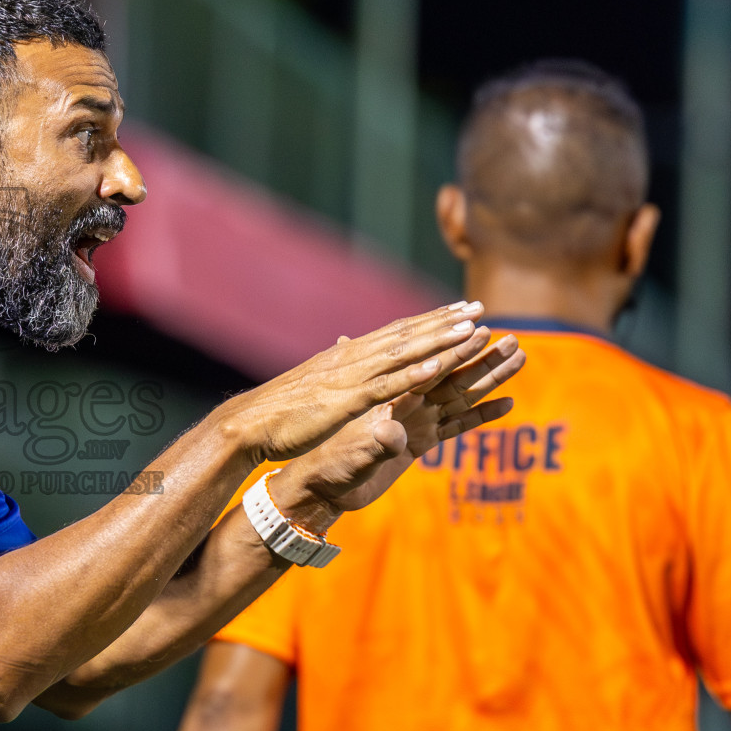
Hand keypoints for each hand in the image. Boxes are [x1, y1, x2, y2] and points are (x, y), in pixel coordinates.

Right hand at [214, 302, 493, 463]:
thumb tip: (347, 350)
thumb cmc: (282, 408)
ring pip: (403, 355)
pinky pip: (385, 387)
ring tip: (471, 330)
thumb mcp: (317, 383)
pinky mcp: (346, 401)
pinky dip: (411, 377)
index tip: (459, 309)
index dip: (431, 320)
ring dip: (439, 342)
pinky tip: (437, 369)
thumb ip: (338, 368)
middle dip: (445, 322)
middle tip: (479, 308)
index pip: (397, 332)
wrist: (251, 421)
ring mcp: (351, 378)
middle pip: (408, 335)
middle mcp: (354, 358)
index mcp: (349, 355)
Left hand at [268, 329, 525, 532]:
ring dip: (489, 378)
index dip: (451, 349)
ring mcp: (417, 421)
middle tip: (513, 340)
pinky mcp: (421, 442)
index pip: (426, 368)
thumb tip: (391, 433)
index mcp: (390, 396)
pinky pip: (457, 425)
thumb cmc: (330, 464)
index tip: (478, 328)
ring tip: (519, 358)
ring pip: (461, 395)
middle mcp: (407, 404)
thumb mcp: (352, 454)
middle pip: (453, 377)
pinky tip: (507, 403)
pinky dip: (481, 415)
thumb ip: (376, 444)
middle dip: (482, 359)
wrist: (324, 485)